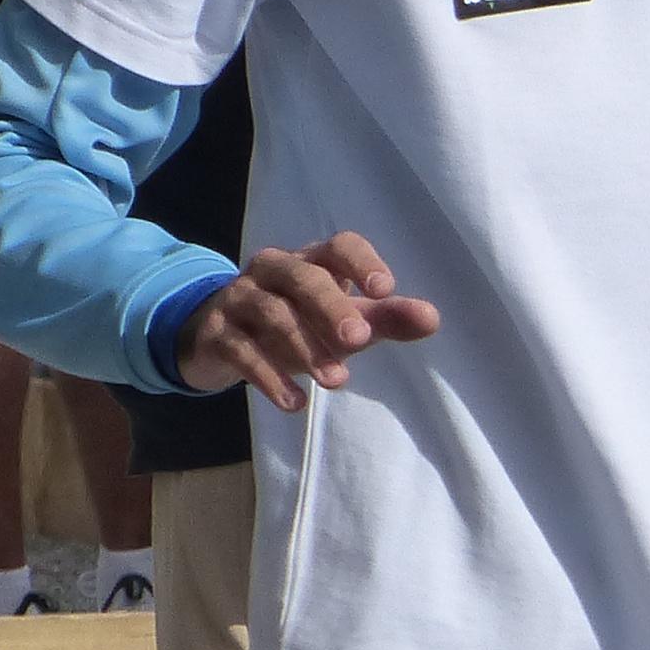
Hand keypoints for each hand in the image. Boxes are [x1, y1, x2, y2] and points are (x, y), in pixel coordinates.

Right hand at [174, 231, 441, 410]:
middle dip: (332, 308)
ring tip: (337, 381)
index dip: (361, 262)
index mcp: (311, 261)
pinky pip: (241, 350)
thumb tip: (431, 319)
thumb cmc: (297, 323)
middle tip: (360, 341)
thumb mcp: (342, 321)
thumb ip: (384, 319)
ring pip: (272, 314)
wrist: (218, 340)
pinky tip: (295, 403)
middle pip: (303, 279)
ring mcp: (240, 298)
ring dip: (305, 348)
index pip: (339, 246)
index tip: (385, 290)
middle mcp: (273, 270)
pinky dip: (268, 376)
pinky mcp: (217, 333)